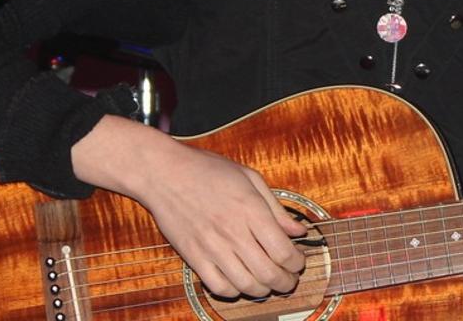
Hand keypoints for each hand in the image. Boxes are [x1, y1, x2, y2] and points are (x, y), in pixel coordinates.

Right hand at [72, 117, 307, 298]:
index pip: (284, 251)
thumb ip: (276, 208)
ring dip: (263, 289)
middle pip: (269, 274)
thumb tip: (299, 231)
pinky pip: (218, 287)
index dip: (297, 263)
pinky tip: (239, 282)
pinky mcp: (193, 257)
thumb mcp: (249, 178)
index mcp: (251, 210)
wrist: (163, 173)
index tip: (297, 261)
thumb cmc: (207, 170)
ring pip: (246, 285)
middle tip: (289, 279)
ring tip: (267, 283)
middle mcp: (233, 232)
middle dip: (286, 282)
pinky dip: (234, 291)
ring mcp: (212, 247)